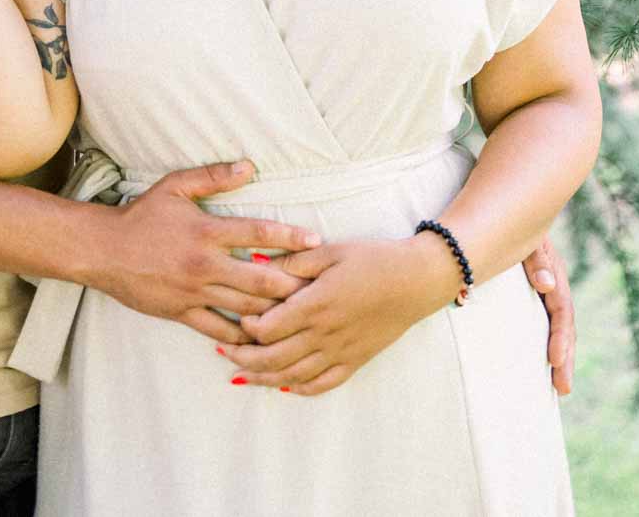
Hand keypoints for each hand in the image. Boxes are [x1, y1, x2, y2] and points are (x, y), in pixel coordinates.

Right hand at [87, 160, 321, 343]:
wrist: (104, 250)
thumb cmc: (142, 216)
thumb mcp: (175, 187)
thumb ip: (213, 177)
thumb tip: (249, 166)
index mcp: (206, 231)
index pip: (256, 233)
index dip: (288, 237)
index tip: (315, 241)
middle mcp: (204, 264)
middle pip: (259, 280)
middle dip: (291, 285)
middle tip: (317, 289)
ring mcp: (194, 292)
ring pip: (244, 309)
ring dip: (273, 313)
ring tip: (300, 316)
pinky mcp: (182, 313)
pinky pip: (218, 330)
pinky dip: (241, 337)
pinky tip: (261, 340)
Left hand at [212, 236, 449, 397]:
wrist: (416, 281)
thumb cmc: (372, 259)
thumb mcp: (330, 250)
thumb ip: (293, 260)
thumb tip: (257, 262)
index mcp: (316, 304)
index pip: (269, 327)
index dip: (247, 328)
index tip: (233, 319)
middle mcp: (325, 334)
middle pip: (275, 357)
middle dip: (245, 357)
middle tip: (222, 351)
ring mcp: (340, 352)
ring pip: (294, 375)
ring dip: (264, 377)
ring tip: (241, 374)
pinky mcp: (355, 361)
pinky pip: (322, 384)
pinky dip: (299, 388)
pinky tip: (284, 385)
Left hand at [523, 235, 575, 394]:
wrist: (506, 208)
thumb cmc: (514, 221)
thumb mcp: (529, 236)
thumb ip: (537, 259)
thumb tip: (548, 286)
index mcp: (554, 275)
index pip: (562, 312)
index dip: (560, 337)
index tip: (554, 362)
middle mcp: (552, 285)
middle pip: (564, 326)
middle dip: (565, 357)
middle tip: (563, 389)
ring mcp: (543, 288)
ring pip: (555, 325)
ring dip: (559, 354)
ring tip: (558, 386)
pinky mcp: (530, 291)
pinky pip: (541, 318)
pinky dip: (545, 339)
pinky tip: (543, 359)